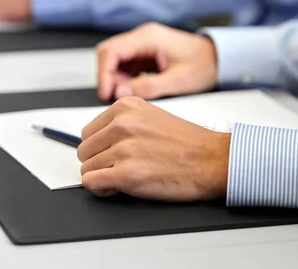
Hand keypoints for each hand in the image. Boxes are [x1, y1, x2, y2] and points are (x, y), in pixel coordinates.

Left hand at [78, 96, 229, 200]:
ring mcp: (123, 149)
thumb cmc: (187, 143)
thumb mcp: (149, 117)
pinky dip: (100, 189)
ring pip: (86, 168)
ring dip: (101, 177)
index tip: (112, 154)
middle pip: (85, 150)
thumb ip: (122, 124)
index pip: (89, 132)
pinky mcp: (126, 174)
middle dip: (98, 162)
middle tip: (119, 168)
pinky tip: (117, 187)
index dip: (99, 147)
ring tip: (123, 177)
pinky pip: (91, 183)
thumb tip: (97, 140)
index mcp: (125, 107)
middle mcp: (121, 125)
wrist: (212, 160)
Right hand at [96, 23, 217, 100]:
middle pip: (109, 53)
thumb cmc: (205, 66)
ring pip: (115, 59)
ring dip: (115, 78)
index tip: (106, 93)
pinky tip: (134, 89)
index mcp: (149, 37)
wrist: (221, 59)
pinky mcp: (145, 52)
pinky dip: (124, 78)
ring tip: (128, 94)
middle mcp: (143, 36)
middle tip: (113, 96)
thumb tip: (120, 94)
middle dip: (107, 75)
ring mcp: (143, 44)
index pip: (111, 51)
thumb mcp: (178, 81)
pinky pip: (125, 64)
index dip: (104, 73)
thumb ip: (147, 87)